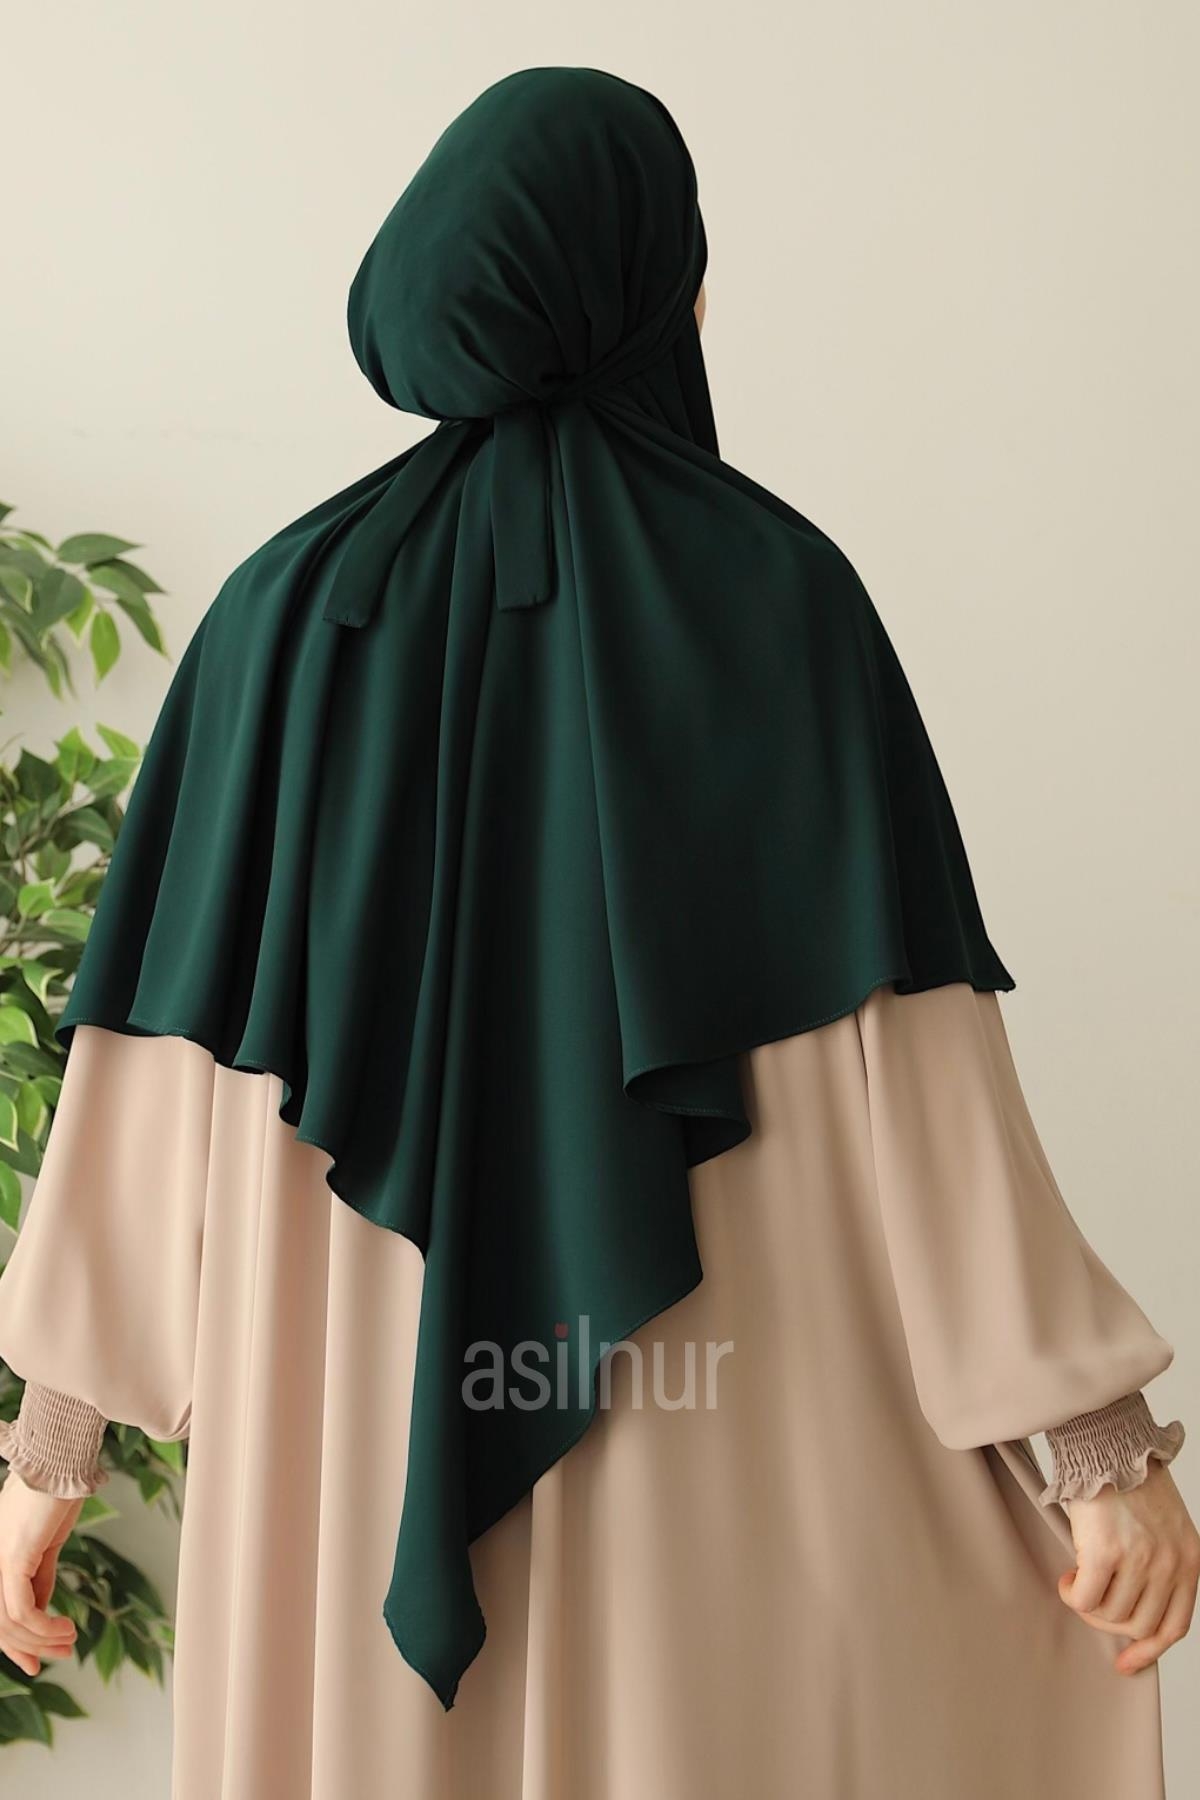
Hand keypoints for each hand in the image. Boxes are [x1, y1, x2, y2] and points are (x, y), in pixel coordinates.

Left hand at [0, 1471, 81, 1676]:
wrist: (60, 1462)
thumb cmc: (57, 1493)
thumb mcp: (46, 1543)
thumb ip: (40, 1574)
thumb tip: (43, 1607)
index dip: (15, 1645)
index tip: (37, 1663)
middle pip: (0, 1624)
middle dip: (30, 1648)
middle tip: (61, 1653)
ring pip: (9, 1623)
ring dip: (42, 1640)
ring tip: (69, 1639)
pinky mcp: (11, 1559)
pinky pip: (22, 1610)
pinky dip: (44, 1627)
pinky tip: (65, 1627)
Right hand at [1058, 1461, 1199, 1673]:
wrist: (1108, 1444)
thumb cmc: (1130, 1480)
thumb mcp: (1165, 1527)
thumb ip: (1160, 1567)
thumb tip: (1132, 1613)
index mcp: (1190, 1560)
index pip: (1175, 1626)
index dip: (1149, 1651)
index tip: (1126, 1662)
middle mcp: (1170, 1564)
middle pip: (1139, 1624)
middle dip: (1110, 1622)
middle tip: (1091, 1601)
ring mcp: (1140, 1560)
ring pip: (1110, 1614)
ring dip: (1089, 1606)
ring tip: (1079, 1581)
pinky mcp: (1105, 1552)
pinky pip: (1084, 1597)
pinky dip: (1072, 1594)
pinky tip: (1069, 1577)